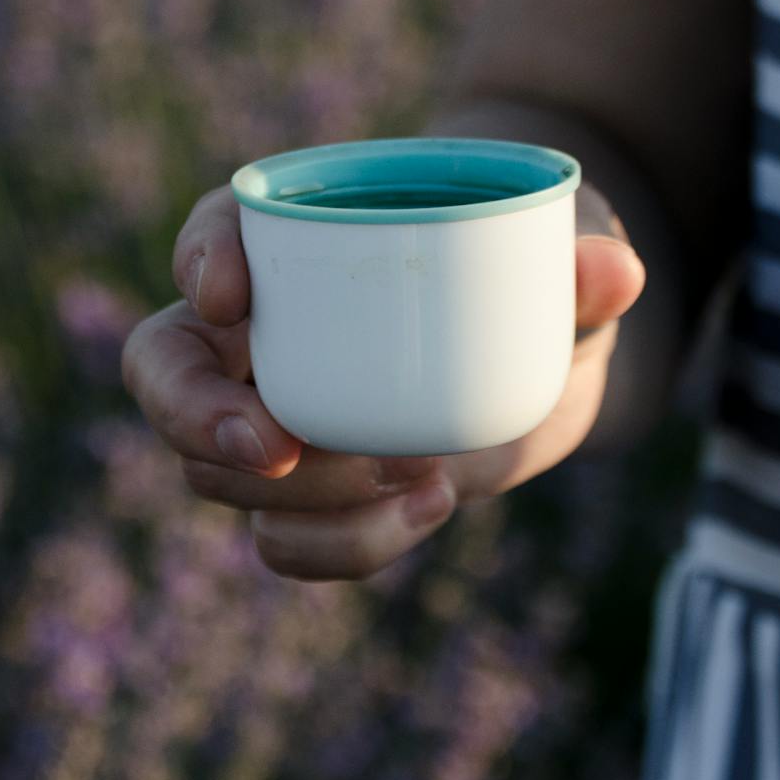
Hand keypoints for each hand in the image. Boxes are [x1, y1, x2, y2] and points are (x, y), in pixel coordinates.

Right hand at [121, 182, 645, 580]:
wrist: (547, 351)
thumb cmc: (530, 270)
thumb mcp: (563, 252)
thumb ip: (586, 259)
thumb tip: (616, 273)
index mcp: (291, 246)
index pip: (211, 233)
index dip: (200, 260)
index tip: (232, 297)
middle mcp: (254, 336)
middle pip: (163, 371)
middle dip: (193, 414)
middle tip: (270, 444)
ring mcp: (271, 422)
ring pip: (214, 473)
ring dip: (299, 495)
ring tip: (417, 478)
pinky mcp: (313, 495)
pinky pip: (282, 542)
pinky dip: (341, 546)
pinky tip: (425, 511)